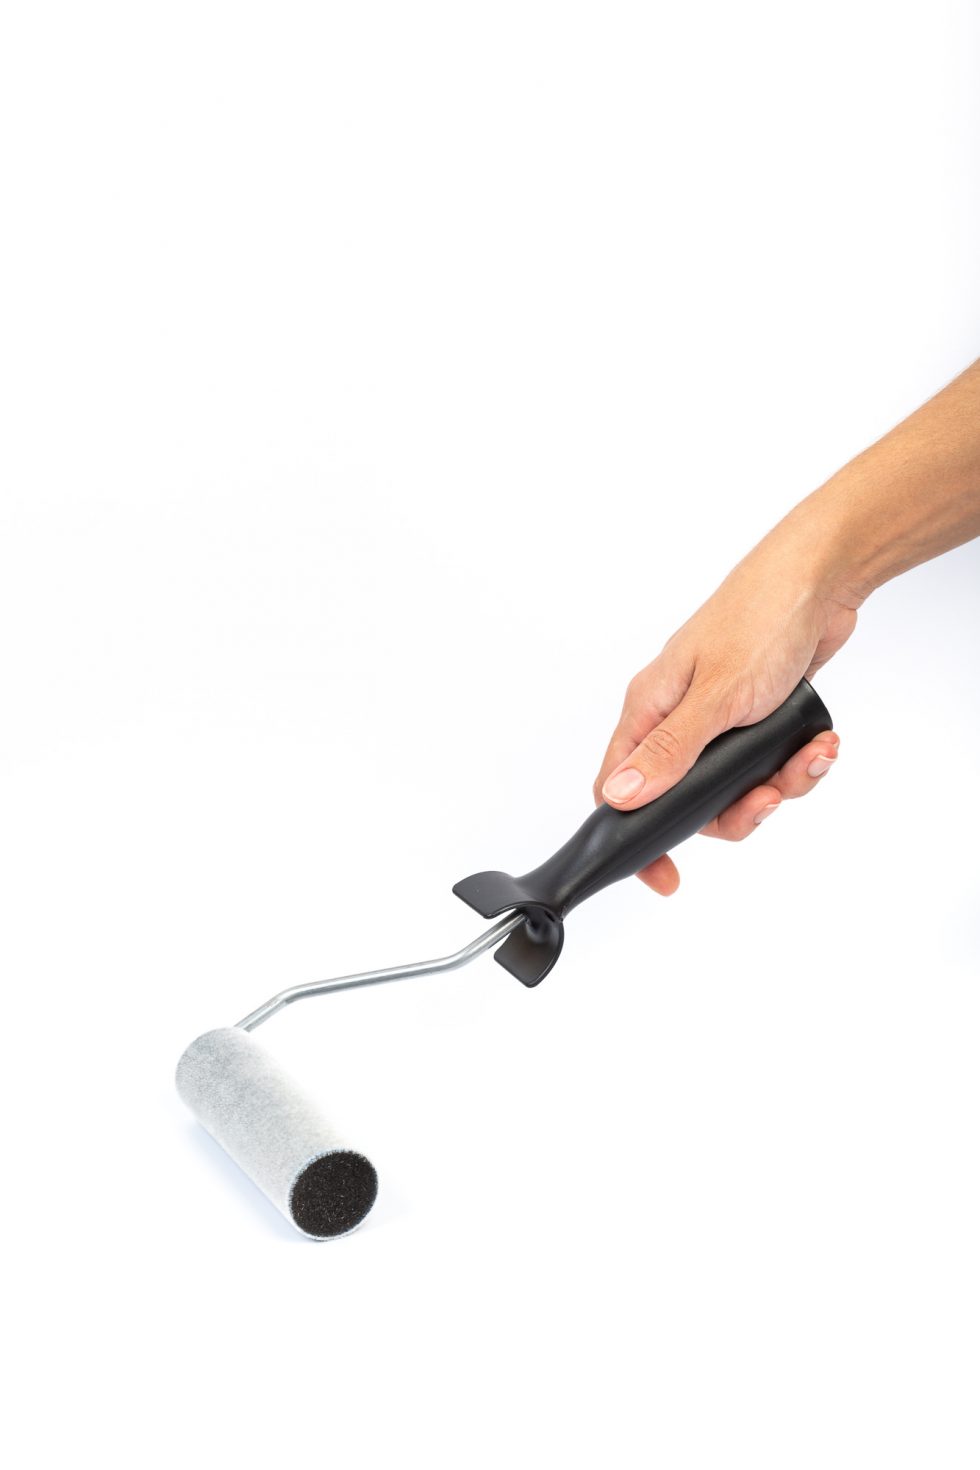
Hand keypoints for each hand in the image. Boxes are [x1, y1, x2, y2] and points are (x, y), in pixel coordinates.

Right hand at [592, 519, 851, 894]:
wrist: (822, 578)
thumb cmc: (760, 618)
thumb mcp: (716, 697)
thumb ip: (670, 752)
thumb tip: (620, 798)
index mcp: (650, 707)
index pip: (620, 787)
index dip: (639, 836)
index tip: (665, 874)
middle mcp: (678, 715)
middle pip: (689, 798)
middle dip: (735, 811)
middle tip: (764, 801)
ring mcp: (720, 717)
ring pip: (736, 786)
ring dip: (777, 786)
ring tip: (805, 760)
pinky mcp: (758, 715)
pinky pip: (770, 764)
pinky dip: (798, 762)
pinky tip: (819, 742)